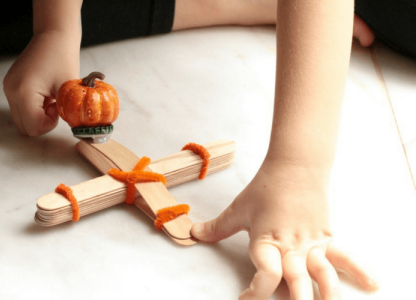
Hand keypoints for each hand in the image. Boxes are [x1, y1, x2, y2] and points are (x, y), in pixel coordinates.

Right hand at [3, 31, 79, 136]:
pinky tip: (45, 95)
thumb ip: (66, 111)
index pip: (33, 127)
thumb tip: (71, 127)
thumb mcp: (68, 89)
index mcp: (23, 93)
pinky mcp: (10, 85)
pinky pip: (20, 108)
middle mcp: (11, 92)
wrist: (54, 35)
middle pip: (24, 127)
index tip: (58, 109)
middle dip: (42, 122)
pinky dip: (33, 108)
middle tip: (55, 106)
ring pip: (22, 119)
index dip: (49, 124)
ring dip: (38, 115)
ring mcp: (8, 88)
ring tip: (51, 99)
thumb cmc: (63, 57)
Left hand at [191, 159, 378, 298]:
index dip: (255, 293)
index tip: (244, 299)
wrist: (295, 166)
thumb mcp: (238, 209)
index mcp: (267, 241)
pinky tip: (373, 285)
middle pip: (298, 285)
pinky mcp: (327, 238)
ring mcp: (312, 244)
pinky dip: (359, 270)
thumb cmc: (266, 187)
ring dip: (326, 296)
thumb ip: (217, 227)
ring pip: (324, 277)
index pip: (265, 275)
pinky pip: (344, 257)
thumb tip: (193, 233)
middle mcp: (291, 247)